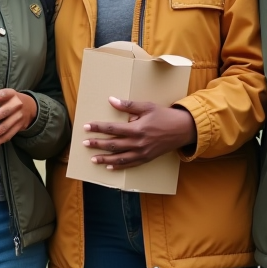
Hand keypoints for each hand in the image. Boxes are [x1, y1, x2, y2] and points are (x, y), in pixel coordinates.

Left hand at [0, 89, 36, 150]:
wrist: (31, 107)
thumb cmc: (12, 100)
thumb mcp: (6, 95)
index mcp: (12, 95)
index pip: (3, 95)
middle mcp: (17, 106)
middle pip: (4, 112)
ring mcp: (19, 118)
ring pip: (5, 127)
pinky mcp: (19, 128)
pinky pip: (7, 136)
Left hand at [82, 97, 196, 168]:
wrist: (182, 130)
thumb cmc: (164, 116)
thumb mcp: (147, 106)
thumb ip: (128, 105)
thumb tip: (111, 100)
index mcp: (137, 128)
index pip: (112, 129)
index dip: (98, 128)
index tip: (86, 127)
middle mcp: (138, 143)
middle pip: (113, 145)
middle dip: (97, 144)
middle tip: (85, 143)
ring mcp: (142, 153)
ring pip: (119, 158)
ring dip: (104, 159)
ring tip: (93, 159)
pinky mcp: (146, 158)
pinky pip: (129, 164)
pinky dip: (118, 166)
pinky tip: (109, 167)